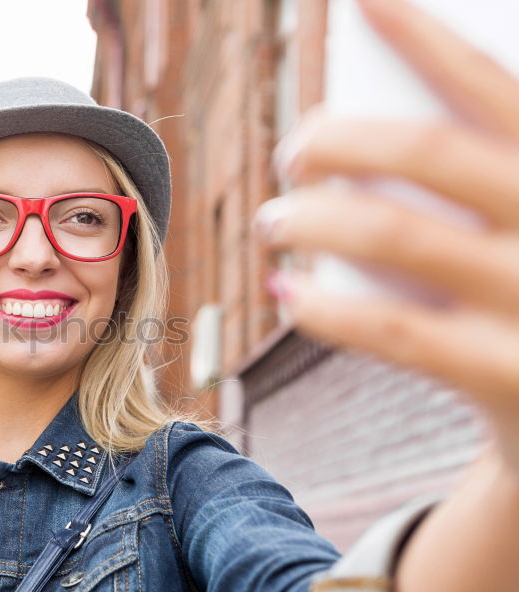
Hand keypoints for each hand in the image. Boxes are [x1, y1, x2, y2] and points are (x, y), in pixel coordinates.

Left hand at [256, 0, 518, 471]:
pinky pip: (386, 329)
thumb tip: (361, 128)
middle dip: (338, 140)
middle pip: (426, 152)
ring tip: (273, 222)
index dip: (423, 37)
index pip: (491, 88)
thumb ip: (481, 177)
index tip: (361, 1)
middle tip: (292, 154)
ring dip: (310, 219)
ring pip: (390, 234)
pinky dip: (321, 306)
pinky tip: (287, 293)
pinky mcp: (505, 377)